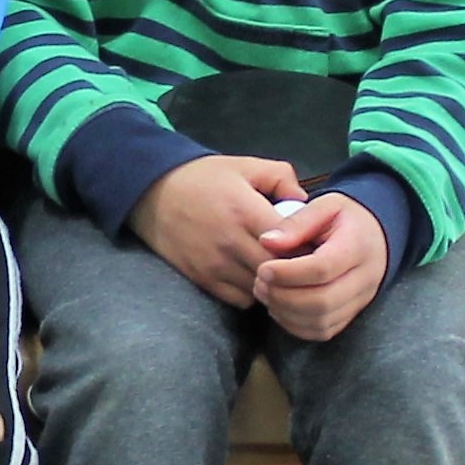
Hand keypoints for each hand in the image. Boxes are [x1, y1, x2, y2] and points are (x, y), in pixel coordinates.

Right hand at [127, 153, 306, 306]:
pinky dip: (252, 293)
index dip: (310, 249)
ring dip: (274, 285)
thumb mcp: (245, 165)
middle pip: (280, 272)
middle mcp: (231, 242)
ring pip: (262, 290)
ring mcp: (215, 264)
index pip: (293, 244)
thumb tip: (305, 203)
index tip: (314, 244)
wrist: (151, 192)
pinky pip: (240, 299)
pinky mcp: (202, 278)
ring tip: (279, 271)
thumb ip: (282, 177)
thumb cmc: (202, 177)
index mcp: (246, 211)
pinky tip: (253, 277)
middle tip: (303, 263)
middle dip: (296, 271)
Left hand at [252, 189, 389, 341]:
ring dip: (285, 312)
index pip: (323, 269)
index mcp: (358, 247)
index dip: (288, 273)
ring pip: (321, 321)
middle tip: (259, 282)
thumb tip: (266, 242)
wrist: (375, 237)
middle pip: (322, 301)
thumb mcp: (325, 205)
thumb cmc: (345, 219)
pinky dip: (295, 325)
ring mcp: (360, 300)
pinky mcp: (351, 314)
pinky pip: (322, 331)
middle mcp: (365, 278)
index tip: (262, 268)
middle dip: (282, 296)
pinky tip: (278, 307)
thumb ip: (296, 222)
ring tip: (264, 293)